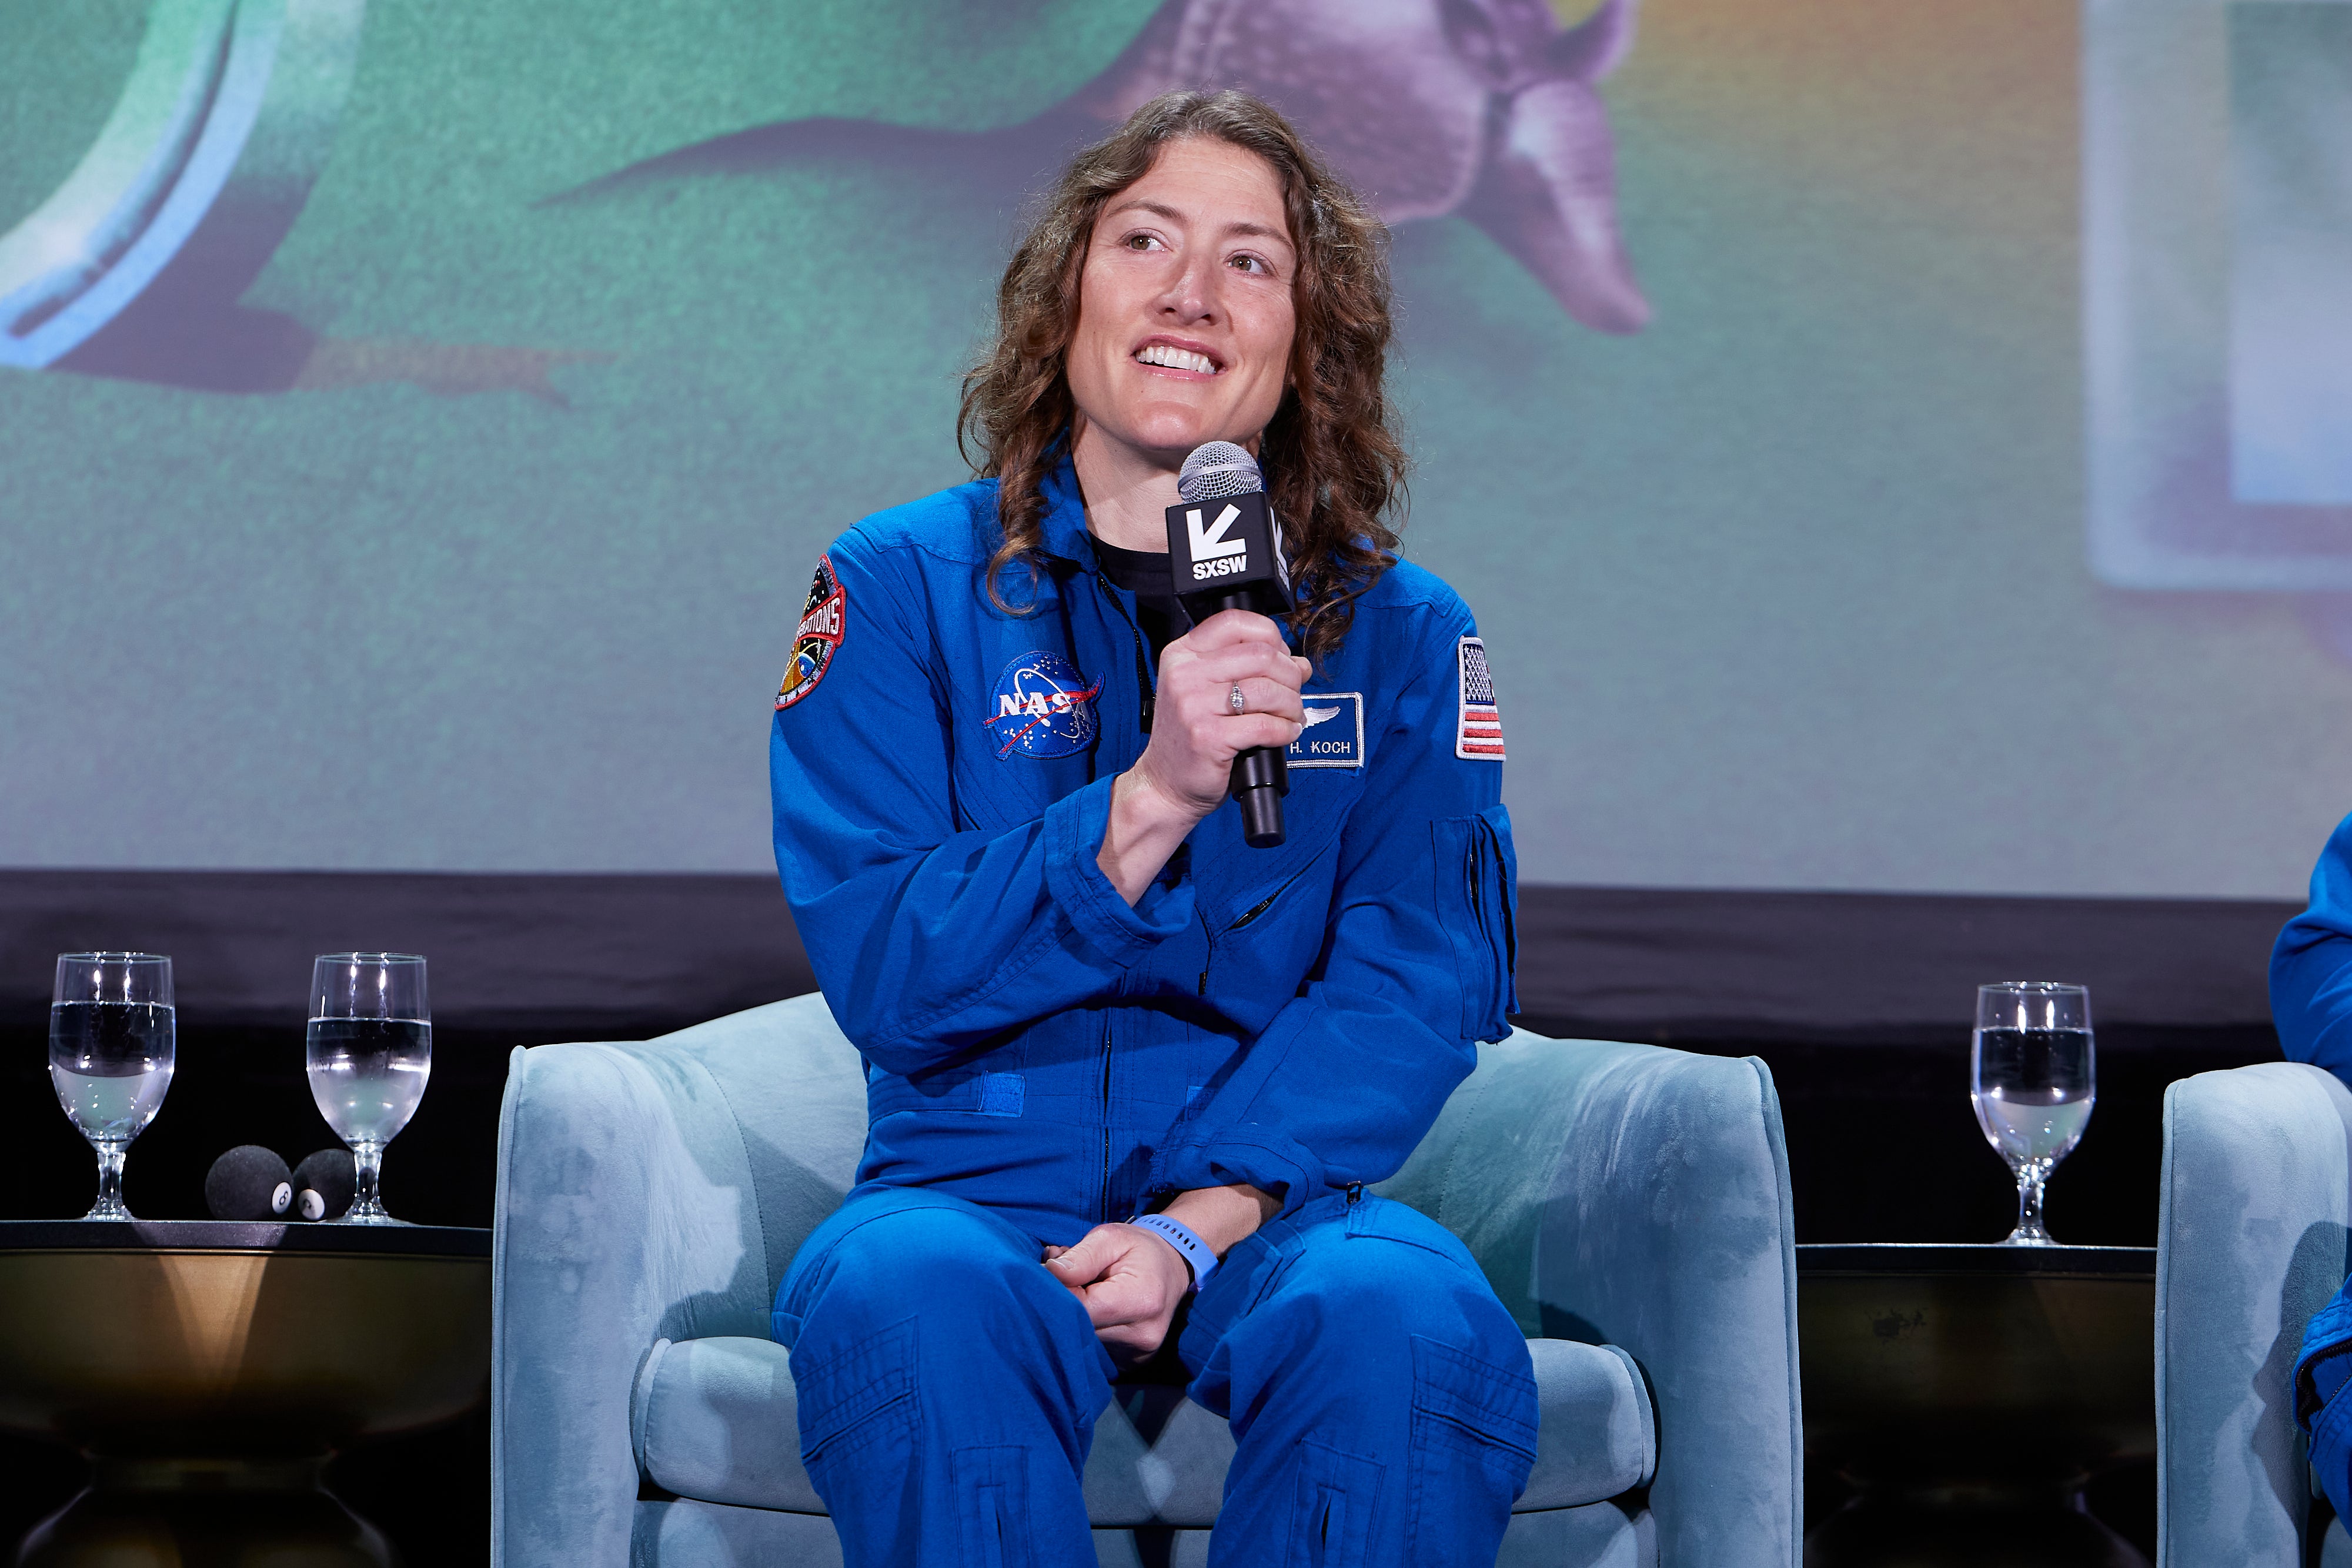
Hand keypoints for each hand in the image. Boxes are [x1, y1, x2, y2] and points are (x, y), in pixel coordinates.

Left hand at [1042, 1222, 1192, 1363]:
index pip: (1079, 1309)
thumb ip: (1080, 1257)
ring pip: (1081, 1343)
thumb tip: (1048, 1272)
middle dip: (1061, 1305)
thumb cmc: (1140, 1250)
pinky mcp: (1129, 1363)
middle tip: (1060, 1277)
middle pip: (1078, 1331)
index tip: (1047, 1271)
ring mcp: (1137, 1355)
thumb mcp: (1111, 1238)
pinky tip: (1090, 1310)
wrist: (1173, 1269)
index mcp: (1140, 1302)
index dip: (1055, 1292)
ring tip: (1079, 1291)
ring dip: (1071, 1319)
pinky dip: (1084, 1331)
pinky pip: (1093, 1351)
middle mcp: (1141, 1337)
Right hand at [1136, 609, 1310, 814]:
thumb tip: (1300, 664)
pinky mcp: (1207, 737)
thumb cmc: (1190, 737)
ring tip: (1290, 717)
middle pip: (1260, 654)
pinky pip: (1265, 725)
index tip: (1281, 659)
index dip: (1271, 637)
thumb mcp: (1209, 692)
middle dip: (1290, 675)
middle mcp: (1184, 674)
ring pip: (1267, 690)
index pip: (1235, 622)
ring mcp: (1193, 705)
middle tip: (1292, 695)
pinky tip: (1285, 733)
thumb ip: (1248, 670)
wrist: (1164, 783)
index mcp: (1182, 654)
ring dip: (1291, 705)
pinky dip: (1285, 730)